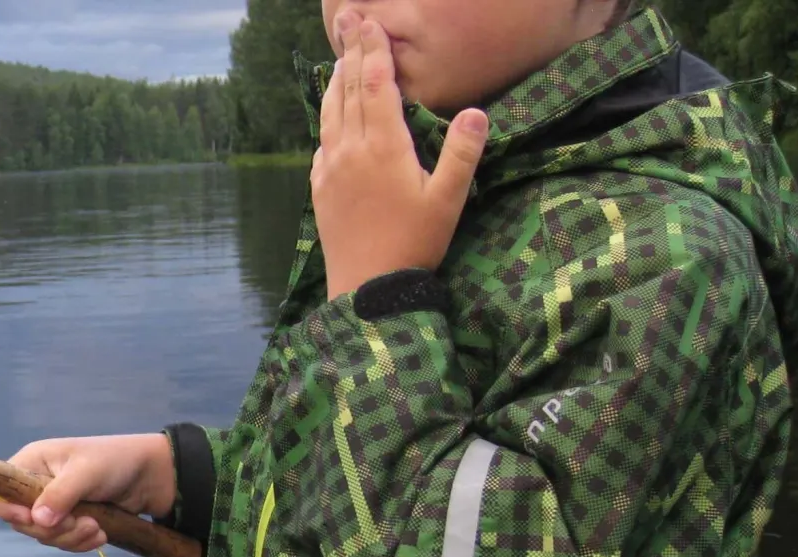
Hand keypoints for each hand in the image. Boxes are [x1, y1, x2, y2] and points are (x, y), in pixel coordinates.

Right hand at [0, 433, 176, 553]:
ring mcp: (54, 505)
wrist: (151, 476)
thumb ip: (60, 495)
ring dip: (71, 537)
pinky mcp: (70, 520)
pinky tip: (100, 534)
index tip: (33, 520)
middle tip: (79, 522)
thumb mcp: (86, 473)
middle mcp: (37, 485)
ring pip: (45, 535)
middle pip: (23, 521)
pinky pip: (63, 541)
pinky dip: (80, 542)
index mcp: (32, 463)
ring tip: (96, 528)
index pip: (2, 491)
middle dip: (52, 528)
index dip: (11, 510)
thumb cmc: (115, 461)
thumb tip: (36, 520)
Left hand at [314, 11, 488, 299]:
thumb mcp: (449, 200)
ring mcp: (330, 169)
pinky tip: (331, 118)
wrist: (367, 288)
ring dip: (335, 82)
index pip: (377, 86)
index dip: (374, 51)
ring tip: (339, 59)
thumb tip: (477, 111)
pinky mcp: (320, 188)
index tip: (369, 23)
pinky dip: (326, 119)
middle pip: (349, 90)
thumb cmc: (415, 244)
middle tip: (347, 20)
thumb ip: (463, 154)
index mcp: (383, 147)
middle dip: (350, 52)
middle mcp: (350, 150)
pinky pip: (321, 142)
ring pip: (330, 113)